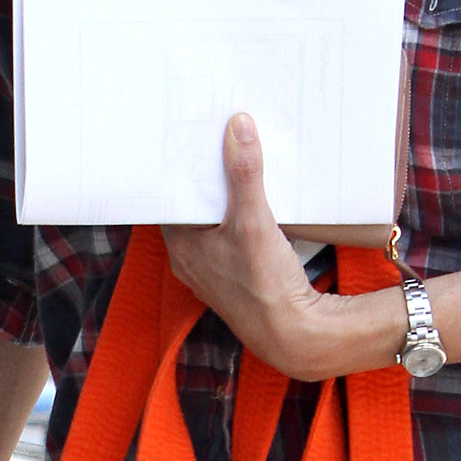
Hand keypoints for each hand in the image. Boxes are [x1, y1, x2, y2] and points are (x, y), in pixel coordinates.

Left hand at [160, 114, 365, 379]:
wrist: (293, 334)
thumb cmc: (264, 286)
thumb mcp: (254, 221)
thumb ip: (244, 174)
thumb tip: (238, 126)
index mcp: (180, 245)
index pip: (168, 195)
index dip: (176, 166)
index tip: (185, 136)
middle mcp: (189, 258)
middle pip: (190, 206)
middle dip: (202, 175)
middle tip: (212, 137)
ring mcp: (212, 269)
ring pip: (210, 221)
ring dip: (222, 195)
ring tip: (233, 158)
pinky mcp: (235, 275)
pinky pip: (228, 235)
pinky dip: (236, 215)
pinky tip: (254, 199)